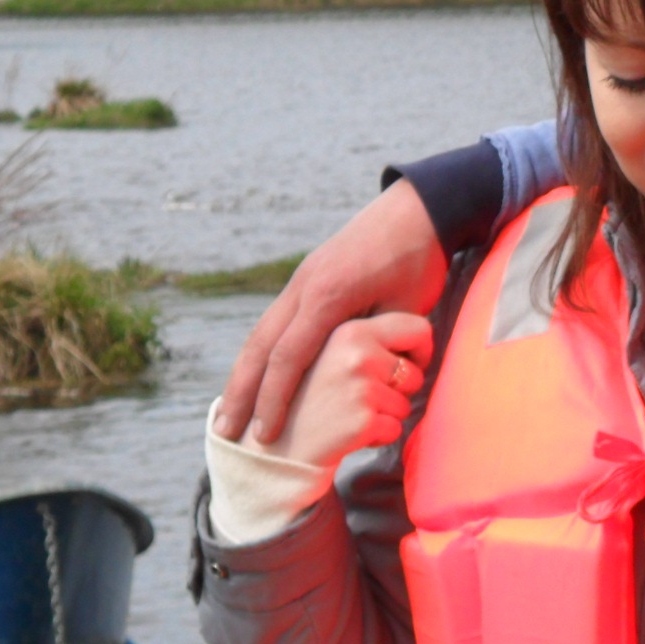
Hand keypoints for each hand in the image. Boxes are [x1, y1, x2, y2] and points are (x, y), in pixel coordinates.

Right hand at [220, 181, 448, 442]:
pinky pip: (274, 322)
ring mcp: (301, 281)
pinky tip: (254, 378)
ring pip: (260, 333)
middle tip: (224, 432)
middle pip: (259, 346)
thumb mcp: (405, 308)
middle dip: (240, 392)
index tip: (264, 434)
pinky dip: (259, 354)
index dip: (273, 399)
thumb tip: (367, 387)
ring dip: (242, 374)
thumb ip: (379, 344)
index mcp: (327, 296)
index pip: (289, 356)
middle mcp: (304, 288)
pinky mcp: (307, 278)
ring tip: (228, 411)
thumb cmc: (420, 262)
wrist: (418, 209)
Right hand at [269, 313, 434, 469]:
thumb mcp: (329, 350)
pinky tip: (348, 433)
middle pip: (415, 371)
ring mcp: (359, 386)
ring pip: (406, 403)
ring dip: (384, 415)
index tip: (402, 364)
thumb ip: (365, 335)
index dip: (417, 351)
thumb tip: (419, 334)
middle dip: (397, 389)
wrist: (273, 447)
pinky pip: (396, 428)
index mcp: (348, 328)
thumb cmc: (308, 397)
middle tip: (359, 397)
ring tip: (347, 414)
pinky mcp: (362, 420)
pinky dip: (378, 436)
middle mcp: (355, 352)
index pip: (418, 328)